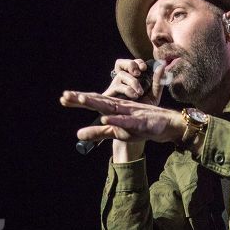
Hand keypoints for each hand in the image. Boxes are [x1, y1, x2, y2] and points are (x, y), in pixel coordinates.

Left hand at [61, 89, 184, 145]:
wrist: (167, 125)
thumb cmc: (141, 127)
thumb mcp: (116, 132)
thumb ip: (97, 133)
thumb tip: (77, 134)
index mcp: (114, 108)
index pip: (93, 102)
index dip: (78, 100)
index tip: (63, 98)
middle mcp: (120, 107)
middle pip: (98, 101)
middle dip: (81, 98)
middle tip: (65, 95)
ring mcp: (129, 113)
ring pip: (110, 107)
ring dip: (96, 103)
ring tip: (82, 99)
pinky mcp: (139, 122)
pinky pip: (126, 120)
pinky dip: (116, 119)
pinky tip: (105, 117)